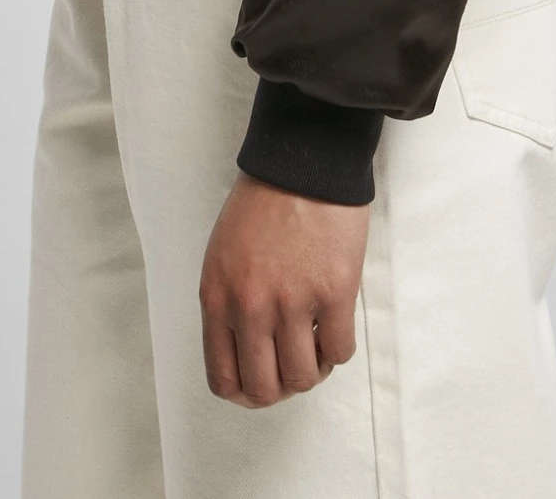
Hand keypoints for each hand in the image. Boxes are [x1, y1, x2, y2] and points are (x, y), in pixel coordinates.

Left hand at [199, 168, 369, 407]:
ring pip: (303, 377)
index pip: (222, 377)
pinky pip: (338, 351)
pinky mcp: (333, 292)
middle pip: (263, 388)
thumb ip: (227, 304)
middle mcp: (250, 306)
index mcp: (217, 297)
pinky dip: (337, 349)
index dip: (245, 391)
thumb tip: (246, 352)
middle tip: (292, 367)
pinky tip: (333, 324)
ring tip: (315, 342)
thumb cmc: (263, 202)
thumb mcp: (223, 255)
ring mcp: (292, 302)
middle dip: (280, 387)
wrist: (303, 162)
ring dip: (312, 368)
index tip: (261, 382)